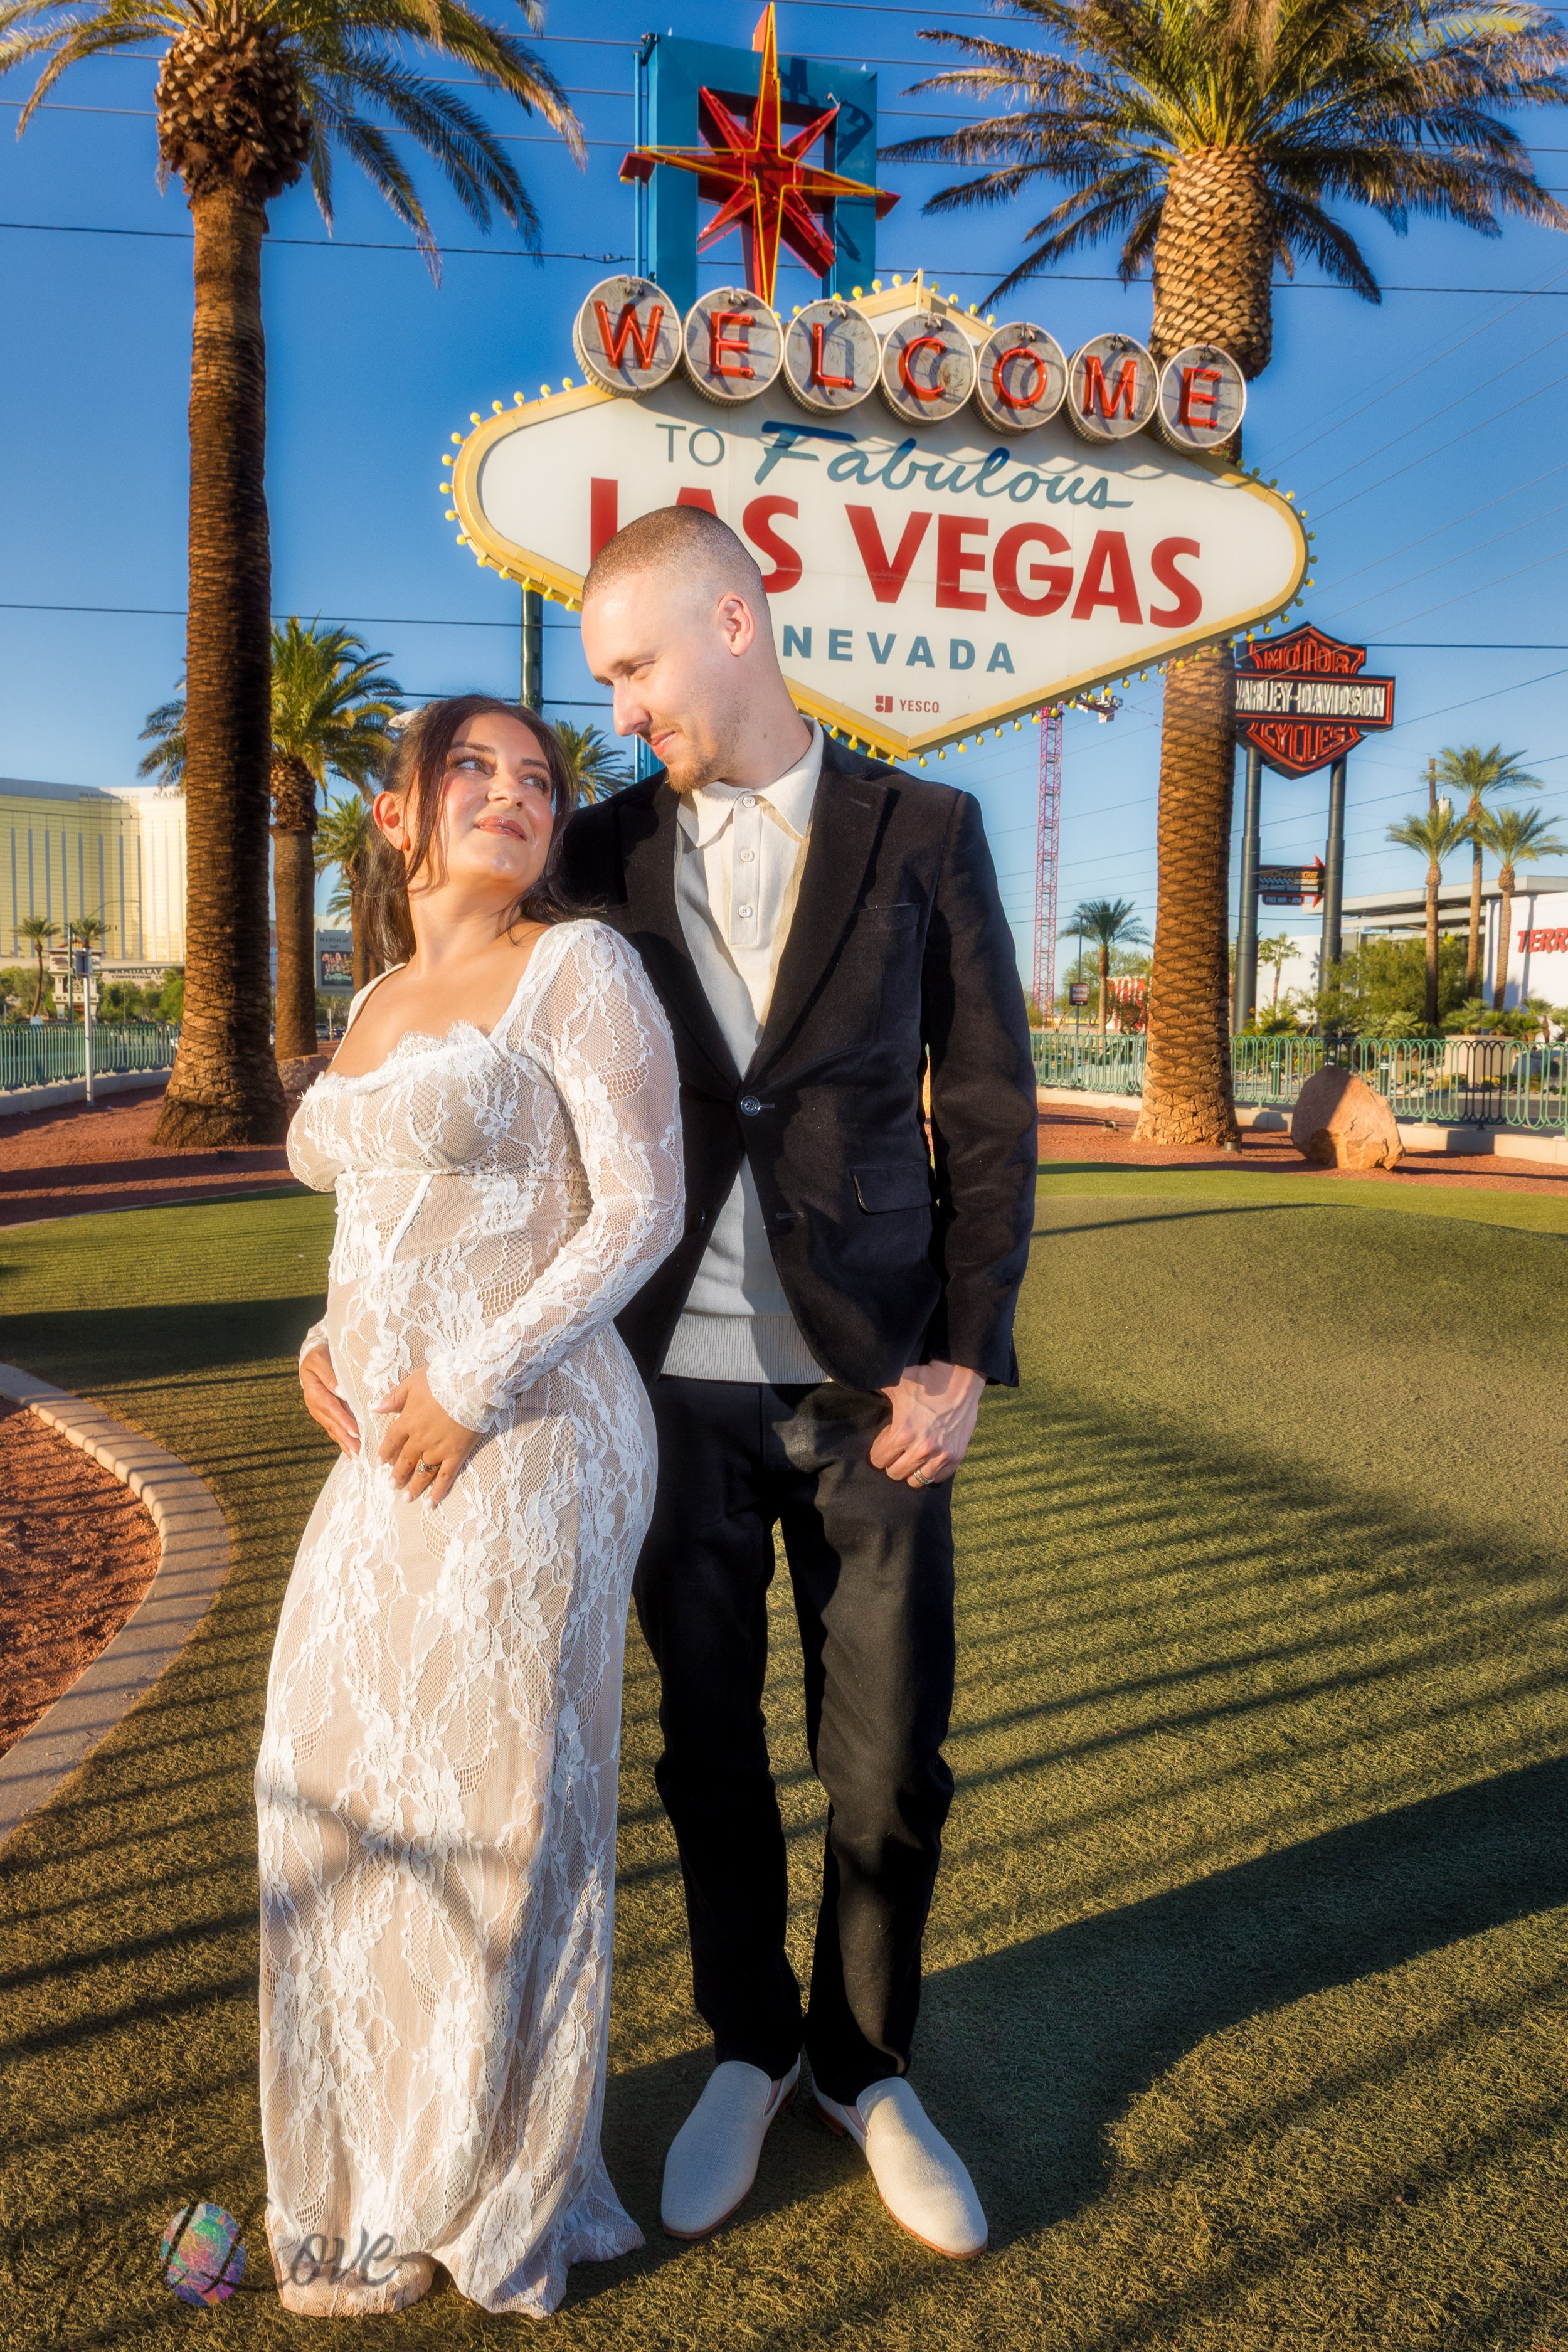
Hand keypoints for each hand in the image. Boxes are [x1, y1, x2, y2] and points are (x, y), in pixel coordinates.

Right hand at [300, 1344, 359, 1457]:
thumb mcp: (322, 1361)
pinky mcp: (327, 1415)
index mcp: (315, 1393)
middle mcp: (317, 1406)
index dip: (343, 1420)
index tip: (355, 1431)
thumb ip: (331, 1376)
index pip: (331, 1408)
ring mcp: (321, 1413)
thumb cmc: (320, 1357)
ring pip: (334, 1430)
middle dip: (346, 1439)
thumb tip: (342, 1392)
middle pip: (333, 1424)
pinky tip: (352, 1451)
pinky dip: (344, 1440)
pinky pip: (335, 1429)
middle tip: (359, 1452)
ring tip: (358, 1456)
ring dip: (346, 1444)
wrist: (314, 1357)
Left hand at [372, 1367, 477, 1507]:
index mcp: (407, 1421)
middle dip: (397, 1474)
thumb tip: (373, 1407)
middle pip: (405, 1460)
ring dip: (413, 1486)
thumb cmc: (443, 1378)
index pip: (392, 1441)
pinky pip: (445, 1477)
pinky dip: (438, 1492)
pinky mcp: (457, 1454)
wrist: (472, 1384)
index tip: (380, 1462)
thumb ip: (393, 1397)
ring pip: (422, 1472)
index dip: (385, 1452)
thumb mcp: (413, 1382)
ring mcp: (438, 1449)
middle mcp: (419, 1439)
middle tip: (391, 1486)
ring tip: (406, 1498)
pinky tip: (431, 1504)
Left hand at [870, 1361, 984, 1487]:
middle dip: (892, 1462)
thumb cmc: (924, 1380)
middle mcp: (922, 1449)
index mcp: (903, 1433)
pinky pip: (938, 1478)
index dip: (878, 1450)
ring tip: (911, 1457)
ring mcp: (941, 1455)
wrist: (959, 1378)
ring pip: (916, 1481)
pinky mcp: (956, 1457)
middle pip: (895, 1474)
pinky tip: (928, 1459)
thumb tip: (854, 1380)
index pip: (878, 1460)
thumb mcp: (895, 1383)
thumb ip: (874, 1387)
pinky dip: (931, 1472)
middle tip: (897, 1450)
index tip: (885, 1441)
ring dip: (910, 1471)